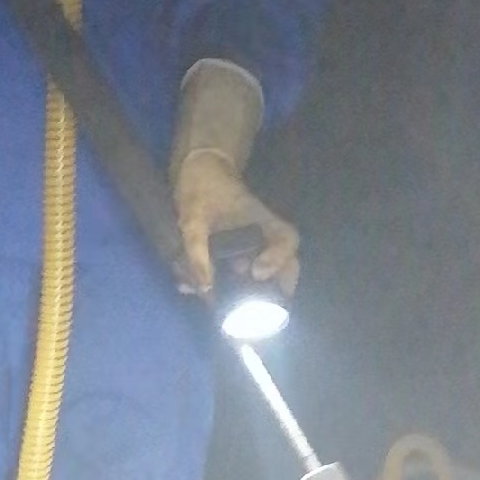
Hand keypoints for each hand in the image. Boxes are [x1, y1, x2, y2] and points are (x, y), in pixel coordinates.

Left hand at [172, 148, 299, 294]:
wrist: (195, 169)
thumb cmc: (201, 186)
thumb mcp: (193, 217)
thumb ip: (196, 251)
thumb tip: (204, 287)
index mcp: (261, 221)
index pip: (286, 240)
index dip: (278, 259)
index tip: (256, 271)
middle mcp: (263, 235)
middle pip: (285, 265)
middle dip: (274, 290)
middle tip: (254, 310)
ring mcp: (252, 244)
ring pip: (265, 273)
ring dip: (250, 291)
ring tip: (229, 307)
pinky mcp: (238, 250)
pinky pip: (243, 273)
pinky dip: (229, 286)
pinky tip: (207, 292)